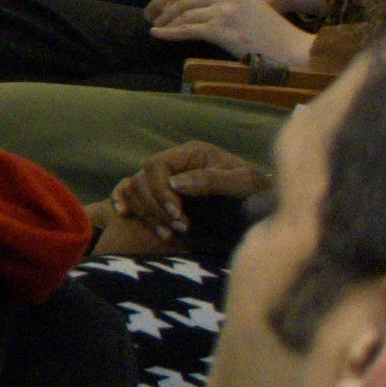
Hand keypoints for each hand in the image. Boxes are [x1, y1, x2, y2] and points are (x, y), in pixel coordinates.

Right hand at [96, 138, 270, 261]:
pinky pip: (126, 190)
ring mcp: (165, 177)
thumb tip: (175, 183)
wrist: (262, 209)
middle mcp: (175, 162)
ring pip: (134, 188)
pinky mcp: (158, 193)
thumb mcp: (243, 184)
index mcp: (193, 153)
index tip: (178, 214)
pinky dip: (123, 200)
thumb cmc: (256, 194)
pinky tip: (125, 214)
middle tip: (180, 228)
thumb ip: (212, 180)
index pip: (157, 165)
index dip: (161, 191)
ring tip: (169, 233)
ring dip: (146, 213)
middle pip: (143, 179)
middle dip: (157, 207)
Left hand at [148, 0, 316, 69]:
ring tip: (157, 26)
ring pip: (184, 14)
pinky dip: (168, 33)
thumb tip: (193, 5)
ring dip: (167, 22)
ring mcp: (223, 10)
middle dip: (166, 9)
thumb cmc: (270, 30)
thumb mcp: (248, 4)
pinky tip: (157, 34)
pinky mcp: (219, 29)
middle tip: (154, 16)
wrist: (289, 47)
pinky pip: (185, 30)